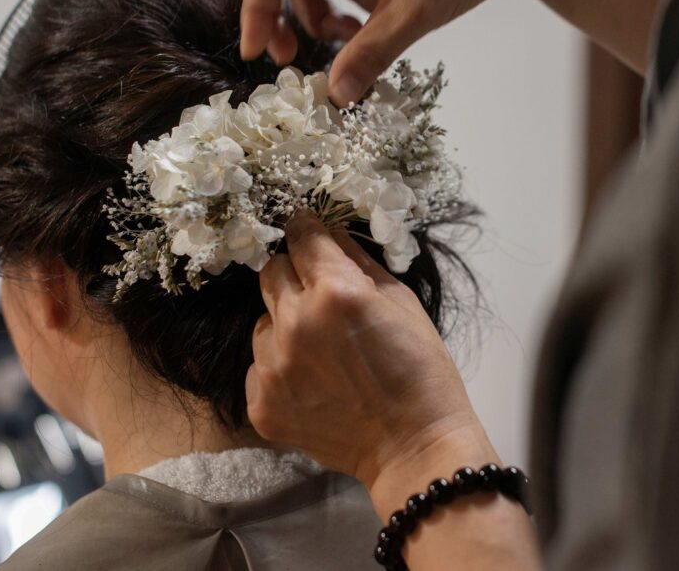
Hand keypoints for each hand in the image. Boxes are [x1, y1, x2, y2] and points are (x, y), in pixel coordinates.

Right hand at [240, 0, 537, 104]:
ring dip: (322, 12)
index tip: (257, 52)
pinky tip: (379, 15)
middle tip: (290, 56)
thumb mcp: (413, 14)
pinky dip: (346, 0)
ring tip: (357, 36)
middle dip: (285, 13)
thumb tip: (337, 96)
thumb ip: (369, 55)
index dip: (257, 10)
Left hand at [245, 213, 493, 502]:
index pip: (300, 235)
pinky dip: (280, 370)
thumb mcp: (402, 300)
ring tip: (322, 353)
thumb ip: (357, 261)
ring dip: (286, 326)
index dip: (307, 231)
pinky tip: (313, 385)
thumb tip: (326, 232)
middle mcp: (295, 323)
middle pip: (271, 271)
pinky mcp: (261, 404)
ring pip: (263, 322)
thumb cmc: (420, 370)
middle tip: (323, 301)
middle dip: (295, 277)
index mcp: (335, 291)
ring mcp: (272, 368)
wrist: (413, 447)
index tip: (310, 235)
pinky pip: (259, 367)